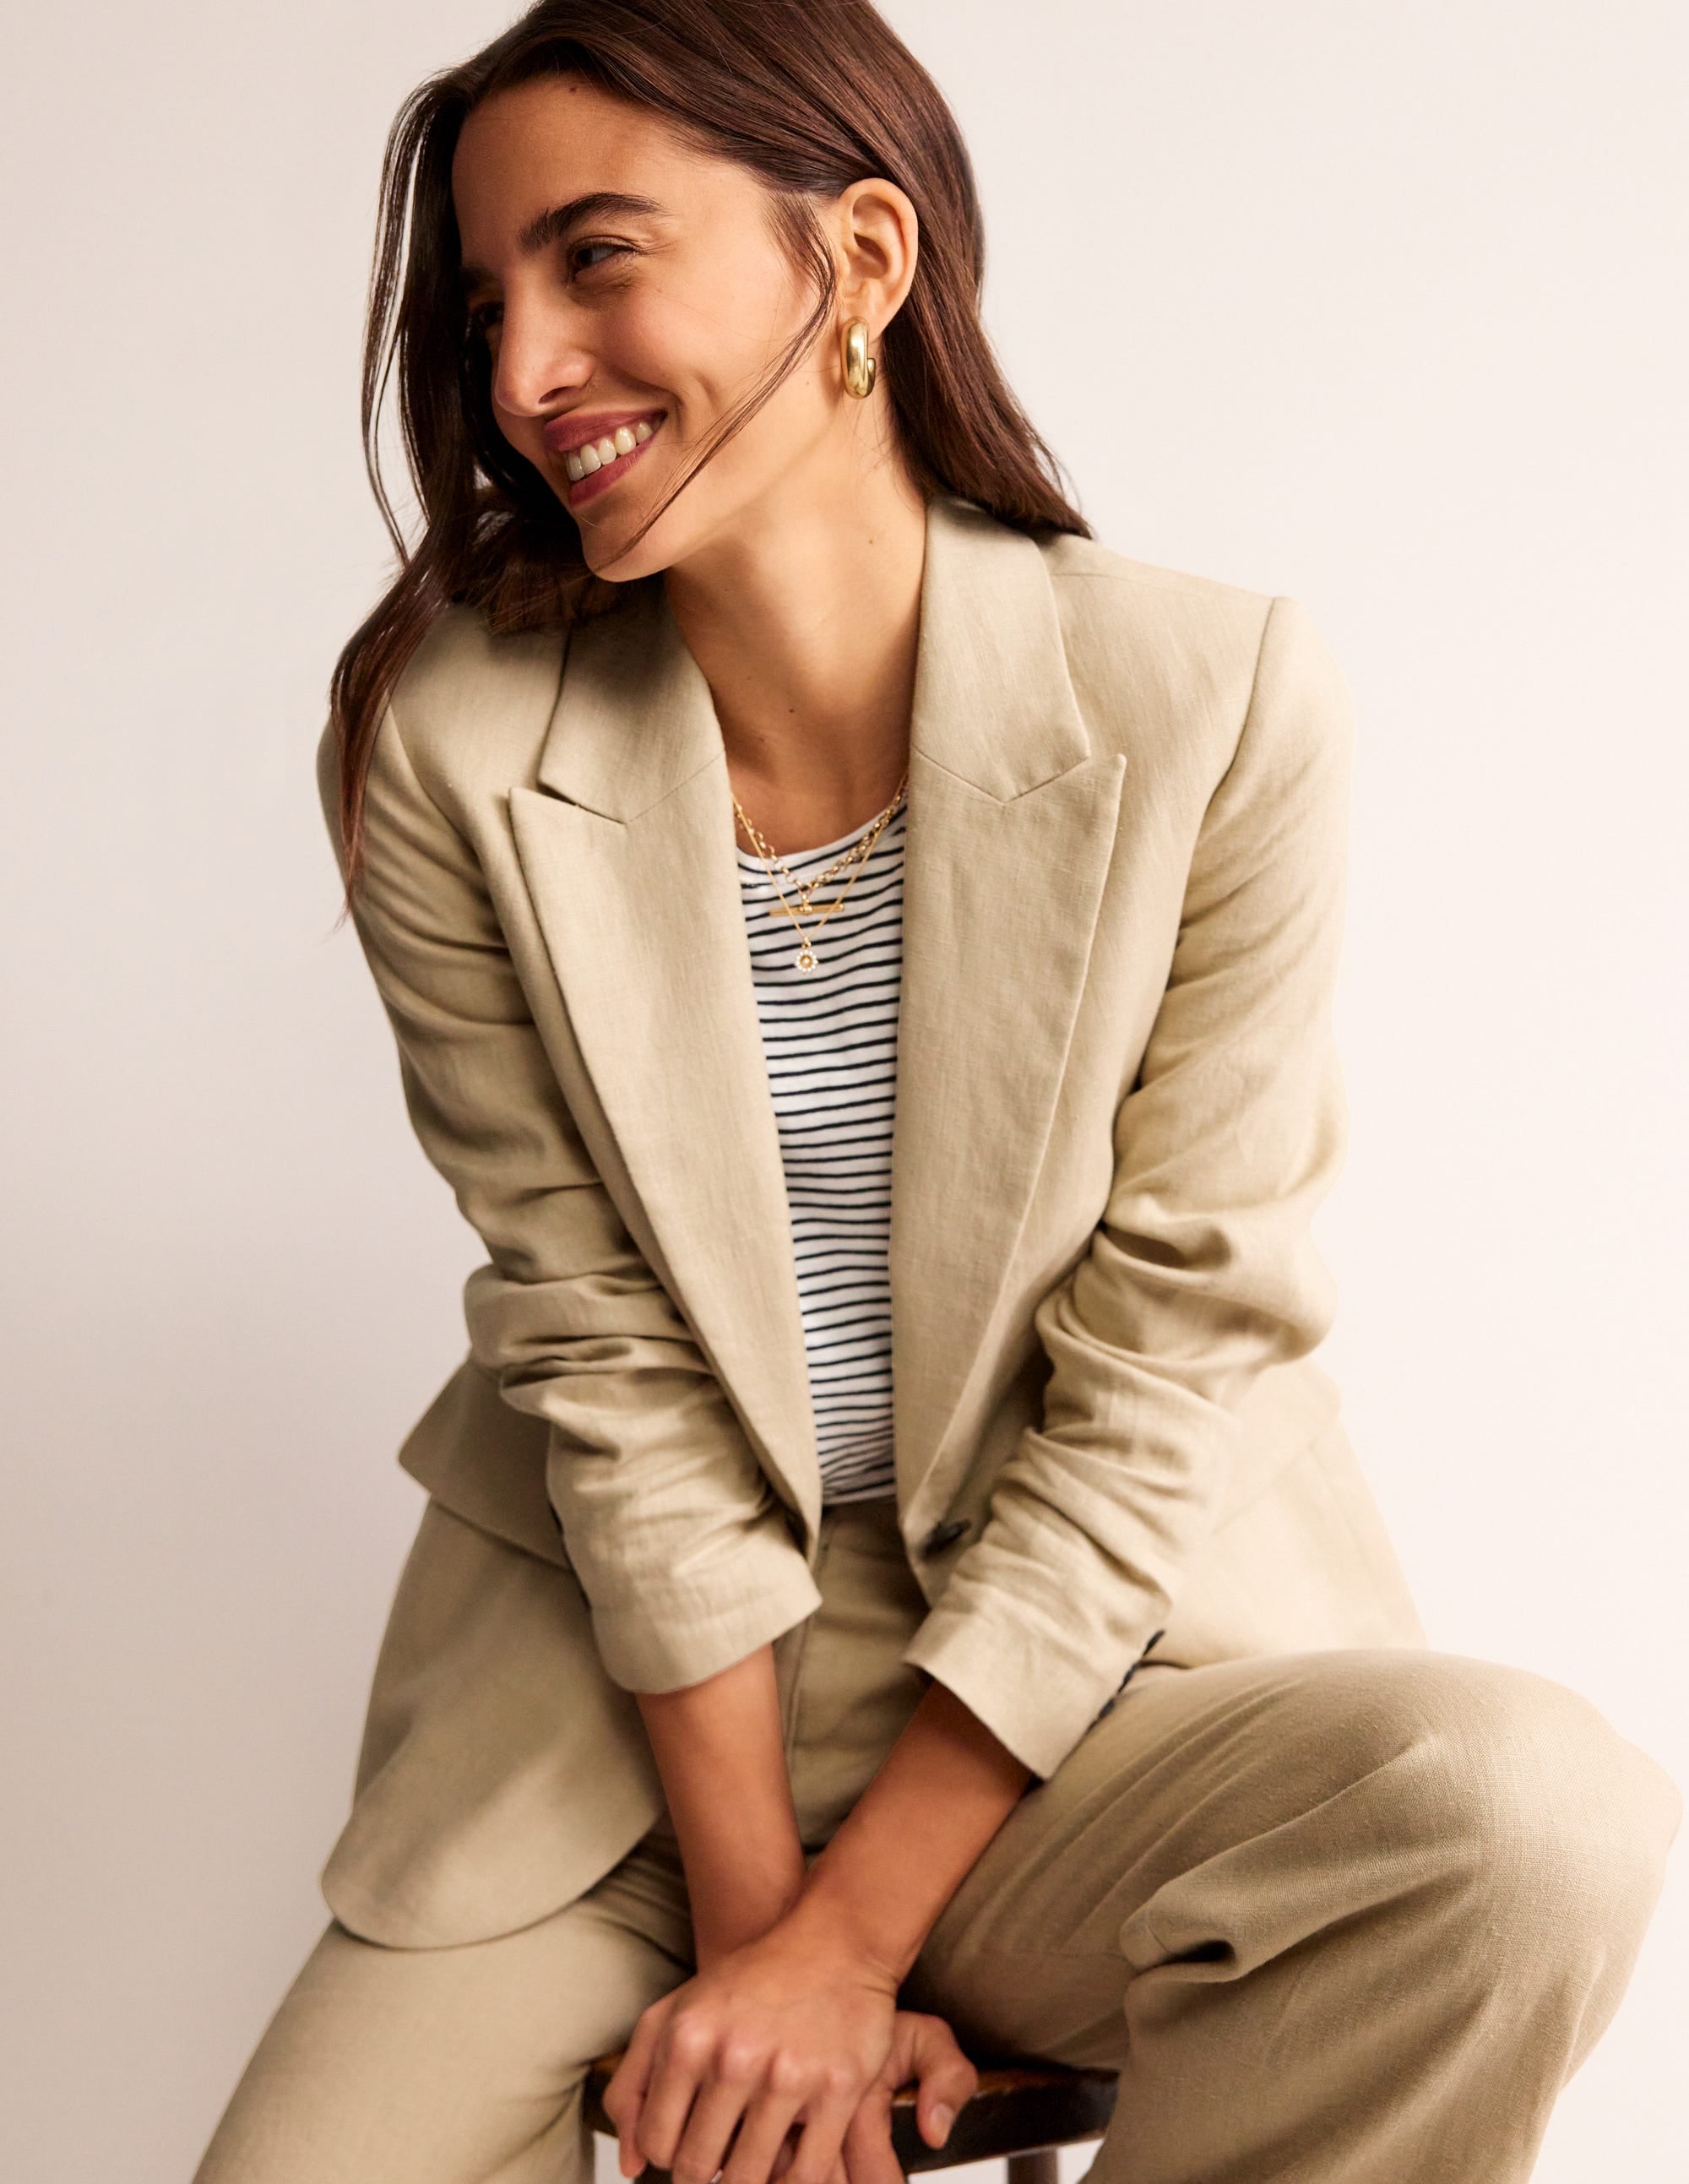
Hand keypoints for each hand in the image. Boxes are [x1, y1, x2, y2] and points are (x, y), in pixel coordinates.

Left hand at [603, 1914, 976, 2183]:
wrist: (836, 1942)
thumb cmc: (750, 1982)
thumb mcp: (675, 2012)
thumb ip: (634, 2084)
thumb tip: (632, 2166)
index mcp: (687, 2037)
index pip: (657, 2143)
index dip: (670, 2152)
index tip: (691, 2139)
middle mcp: (733, 2057)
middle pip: (697, 2168)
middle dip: (706, 2169)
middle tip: (724, 2150)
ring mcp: (788, 2075)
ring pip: (747, 2180)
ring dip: (747, 2179)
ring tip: (755, 2156)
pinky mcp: (838, 2090)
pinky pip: (806, 2177)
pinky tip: (791, 2164)